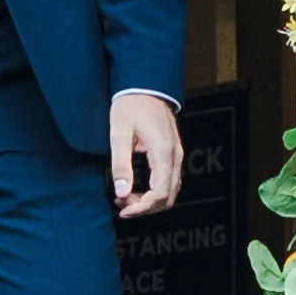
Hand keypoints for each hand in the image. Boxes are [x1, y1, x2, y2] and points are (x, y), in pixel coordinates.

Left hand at [111, 91, 182, 217]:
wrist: (144, 84)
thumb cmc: (130, 105)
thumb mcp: (119, 133)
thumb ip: (120, 164)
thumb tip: (121, 192)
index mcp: (163, 153)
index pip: (160, 194)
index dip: (142, 208)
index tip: (122, 210)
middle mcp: (175, 156)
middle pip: (168, 197)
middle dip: (144, 207)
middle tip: (120, 203)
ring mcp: (176, 154)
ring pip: (171, 190)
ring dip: (149, 200)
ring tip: (124, 196)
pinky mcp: (173, 152)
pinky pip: (169, 179)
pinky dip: (154, 190)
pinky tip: (135, 186)